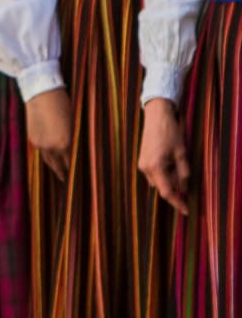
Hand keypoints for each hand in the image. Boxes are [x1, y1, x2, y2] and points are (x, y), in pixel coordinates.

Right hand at [26, 88, 72, 180]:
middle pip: (58, 167)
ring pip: (48, 160)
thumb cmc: (63, 102)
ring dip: (54, 166)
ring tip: (60, 172)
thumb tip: (79, 150)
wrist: (41, 91)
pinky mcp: (31, 137)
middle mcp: (51, 147)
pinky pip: (41, 151)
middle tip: (70, 182)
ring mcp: (39, 143)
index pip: (72, 164)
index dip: (76, 172)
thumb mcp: (74, 122)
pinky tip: (51, 156)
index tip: (81, 178)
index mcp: (65, 143)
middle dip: (64, 174)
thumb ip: (76, 139)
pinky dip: (47, 155)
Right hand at [138, 98, 190, 214]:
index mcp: (156, 167)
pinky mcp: (142, 159)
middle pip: (161, 187)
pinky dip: (163, 174)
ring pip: (158, 180)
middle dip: (174, 190)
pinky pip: (154, 173)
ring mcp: (142, 163)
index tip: (186, 211)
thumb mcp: (181, 154)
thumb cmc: (170, 133)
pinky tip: (170, 165)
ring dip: (169, 181)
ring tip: (179, 170)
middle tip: (187, 187)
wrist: (156, 116)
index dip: (177, 203)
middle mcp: (145, 168)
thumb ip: (182, 173)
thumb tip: (183, 189)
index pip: (167, 192)